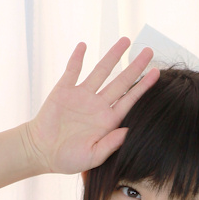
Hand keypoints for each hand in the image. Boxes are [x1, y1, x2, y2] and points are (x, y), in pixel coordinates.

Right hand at [23, 37, 159, 175]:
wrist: (41, 152)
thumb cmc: (68, 159)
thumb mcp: (93, 156)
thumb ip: (111, 144)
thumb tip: (130, 131)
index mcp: (108, 120)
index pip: (130, 99)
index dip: (143, 86)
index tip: (157, 73)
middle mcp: (98, 105)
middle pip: (121, 81)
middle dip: (135, 66)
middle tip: (149, 51)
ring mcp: (81, 95)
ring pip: (101, 71)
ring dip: (112, 55)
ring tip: (125, 40)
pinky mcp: (64, 90)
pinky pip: (72, 70)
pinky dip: (77, 58)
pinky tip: (84, 45)